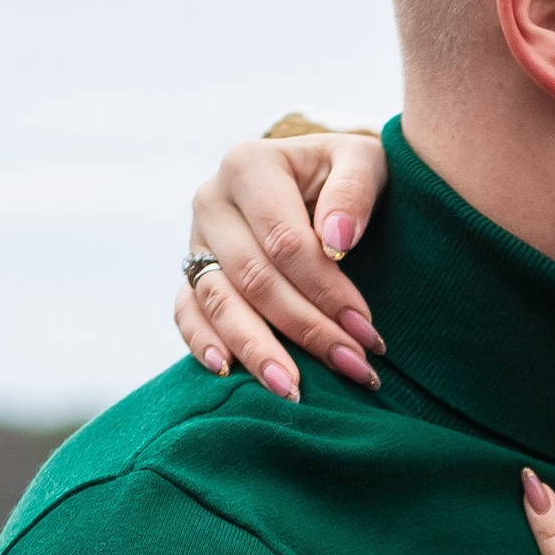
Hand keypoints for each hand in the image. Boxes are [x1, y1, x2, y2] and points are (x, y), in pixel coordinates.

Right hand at [170, 120, 390, 397]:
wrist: (315, 178)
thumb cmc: (344, 174)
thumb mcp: (362, 162)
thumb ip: (354, 191)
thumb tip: (336, 240)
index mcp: (248, 165)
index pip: (284, 241)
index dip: (326, 289)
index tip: (366, 328)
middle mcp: (212, 201)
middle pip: (254, 278)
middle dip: (306, 329)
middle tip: (351, 366)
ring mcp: (195, 241)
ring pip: (219, 303)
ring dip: (259, 351)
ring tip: (293, 391)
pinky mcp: (191, 275)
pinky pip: (187, 314)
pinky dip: (204, 344)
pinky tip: (229, 372)